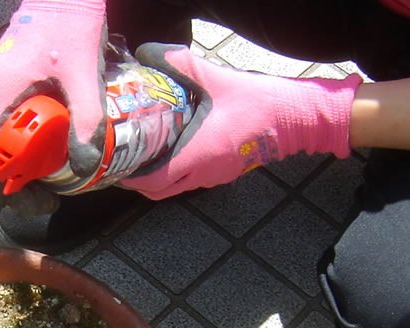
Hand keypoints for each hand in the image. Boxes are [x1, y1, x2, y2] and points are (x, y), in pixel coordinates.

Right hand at [0, 0, 108, 208]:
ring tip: (43, 177)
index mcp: (0, 91)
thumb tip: (85, 165)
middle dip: (6, 179)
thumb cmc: (71, 25)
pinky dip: (13, 142)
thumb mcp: (85, 76)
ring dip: (10, 162)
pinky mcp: (2, 82)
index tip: (29, 194)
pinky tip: (41, 147)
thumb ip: (87, 120)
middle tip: (39, 195)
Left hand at [121, 44, 362, 199]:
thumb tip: (148, 53)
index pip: (153, 181)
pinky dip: (174, 173)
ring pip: (174, 189)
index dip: (130, 177)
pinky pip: (190, 181)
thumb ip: (180, 64)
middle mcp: (202, 173)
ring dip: (155, 178)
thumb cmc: (256, 102)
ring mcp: (213, 176)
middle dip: (137, 181)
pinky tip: (169, 150)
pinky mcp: (223, 172)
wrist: (294, 118)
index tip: (115, 163)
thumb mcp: (214, 77)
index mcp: (197, 155)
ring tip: (142, 156)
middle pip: (158, 192)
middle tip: (123, 161)